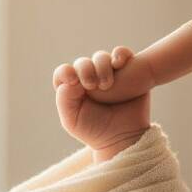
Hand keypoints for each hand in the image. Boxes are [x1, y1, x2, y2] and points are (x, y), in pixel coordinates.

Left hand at [53, 47, 149, 161]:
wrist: (125, 138)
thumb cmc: (96, 131)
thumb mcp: (72, 120)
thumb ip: (65, 100)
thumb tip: (70, 80)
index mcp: (73, 88)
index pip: (64, 72)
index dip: (65, 72)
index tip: (73, 81)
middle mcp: (90, 78)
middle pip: (82, 63)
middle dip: (85, 70)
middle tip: (92, 86)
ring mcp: (109, 73)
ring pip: (101, 57)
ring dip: (101, 66)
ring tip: (106, 85)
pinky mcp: (127, 71)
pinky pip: (122, 53)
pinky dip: (120, 54)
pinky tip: (119, 63)